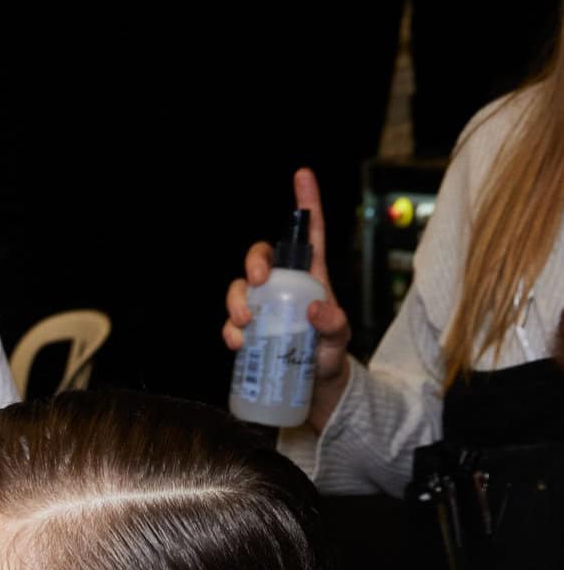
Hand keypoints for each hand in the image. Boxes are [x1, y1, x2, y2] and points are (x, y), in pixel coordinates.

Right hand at [222, 165, 352, 431]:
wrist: (315, 394)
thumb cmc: (331, 358)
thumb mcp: (340, 339)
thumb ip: (334, 323)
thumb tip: (314, 309)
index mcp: (310, 279)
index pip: (308, 235)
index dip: (305, 204)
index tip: (302, 175)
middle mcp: (282, 289)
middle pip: (261, 259)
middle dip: (254, 263)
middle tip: (259, 284)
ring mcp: (262, 311)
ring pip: (239, 289)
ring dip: (235, 301)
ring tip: (245, 324)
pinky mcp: (248, 335)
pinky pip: (230, 324)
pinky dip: (229, 332)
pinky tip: (237, 344)